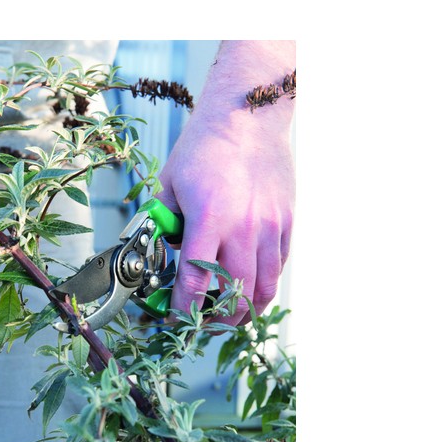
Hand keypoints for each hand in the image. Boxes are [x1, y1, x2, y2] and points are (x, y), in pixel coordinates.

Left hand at [156, 41, 294, 325]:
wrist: (248, 117)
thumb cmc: (203, 148)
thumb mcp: (169, 184)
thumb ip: (161, 223)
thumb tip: (154, 255)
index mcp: (208, 218)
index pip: (195, 281)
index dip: (184, 310)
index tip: (175, 320)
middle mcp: (243, 227)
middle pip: (235, 294)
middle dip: (217, 319)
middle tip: (204, 324)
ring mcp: (269, 226)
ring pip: (264, 288)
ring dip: (247, 311)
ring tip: (231, 318)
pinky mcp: (287, 222)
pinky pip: (279, 267)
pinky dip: (265, 286)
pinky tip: (252, 290)